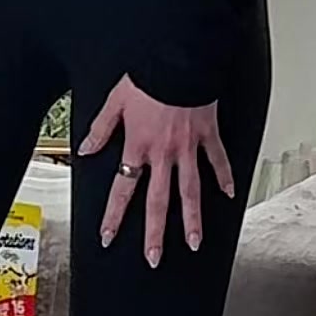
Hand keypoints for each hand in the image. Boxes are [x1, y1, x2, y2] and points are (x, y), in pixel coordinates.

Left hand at [80, 77, 234, 267]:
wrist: (181, 57)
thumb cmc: (149, 75)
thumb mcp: (116, 101)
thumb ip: (101, 129)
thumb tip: (85, 150)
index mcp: (138, 145)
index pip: (122, 188)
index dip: (113, 215)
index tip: (107, 236)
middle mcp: (164, 153)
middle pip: (158, 201)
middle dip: (154, 233)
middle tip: (154, 258)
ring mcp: (189, 147)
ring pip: (190, 191)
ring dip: (192, 219)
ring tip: (193, 243)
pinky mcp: (209, 135)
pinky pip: (218, 161)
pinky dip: (225, 178)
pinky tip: (229, 196)